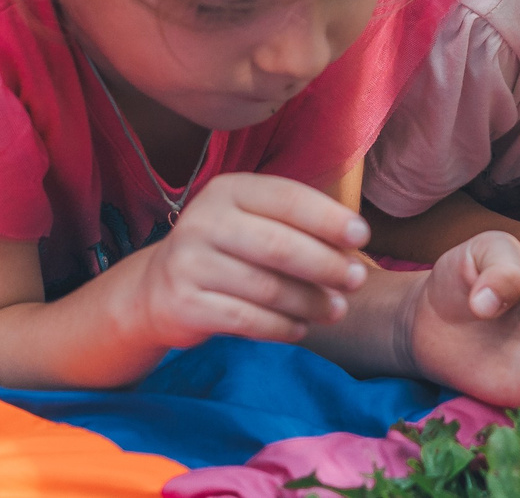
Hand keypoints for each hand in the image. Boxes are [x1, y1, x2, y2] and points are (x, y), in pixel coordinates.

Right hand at [126, 173, 368, 349]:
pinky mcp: (183, 303)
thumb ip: (294, 224)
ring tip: (336, 309)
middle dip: (326, 264)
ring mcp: (189, 262)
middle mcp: (204, 220)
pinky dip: (280, 327)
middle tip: (357, 280)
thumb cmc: (226, 250)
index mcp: (227, 190)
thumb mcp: (251, 221)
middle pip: (279, 245)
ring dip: (309, 301)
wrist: (156, 288)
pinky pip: (245, 320)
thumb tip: (352, 245)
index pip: (287, 199)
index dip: (329, 218)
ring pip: (265, 287)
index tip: (363, 238)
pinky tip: (300, 329)